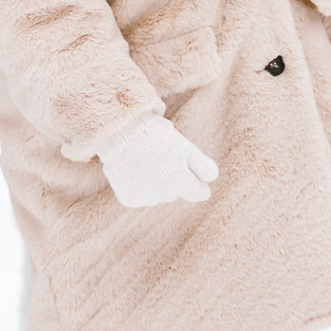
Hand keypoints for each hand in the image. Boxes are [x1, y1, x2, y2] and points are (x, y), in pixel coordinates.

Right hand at [97, 114, 218, 206]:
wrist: (119, 131)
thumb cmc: (155, 135)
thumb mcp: (185, 146)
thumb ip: (203, 166)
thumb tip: (211, 180)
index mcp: (180, 182)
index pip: (199, 193)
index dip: (197, 181)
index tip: (190, 170)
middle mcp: (164, 194)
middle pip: (177, 192)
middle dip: (173, 179)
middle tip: (162, 156)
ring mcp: (145, 198)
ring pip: (158, 194)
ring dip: (155, 182)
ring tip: (145, 159)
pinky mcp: (128, 199)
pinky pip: (141, 196)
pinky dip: (138, 185)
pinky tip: (134, 168)